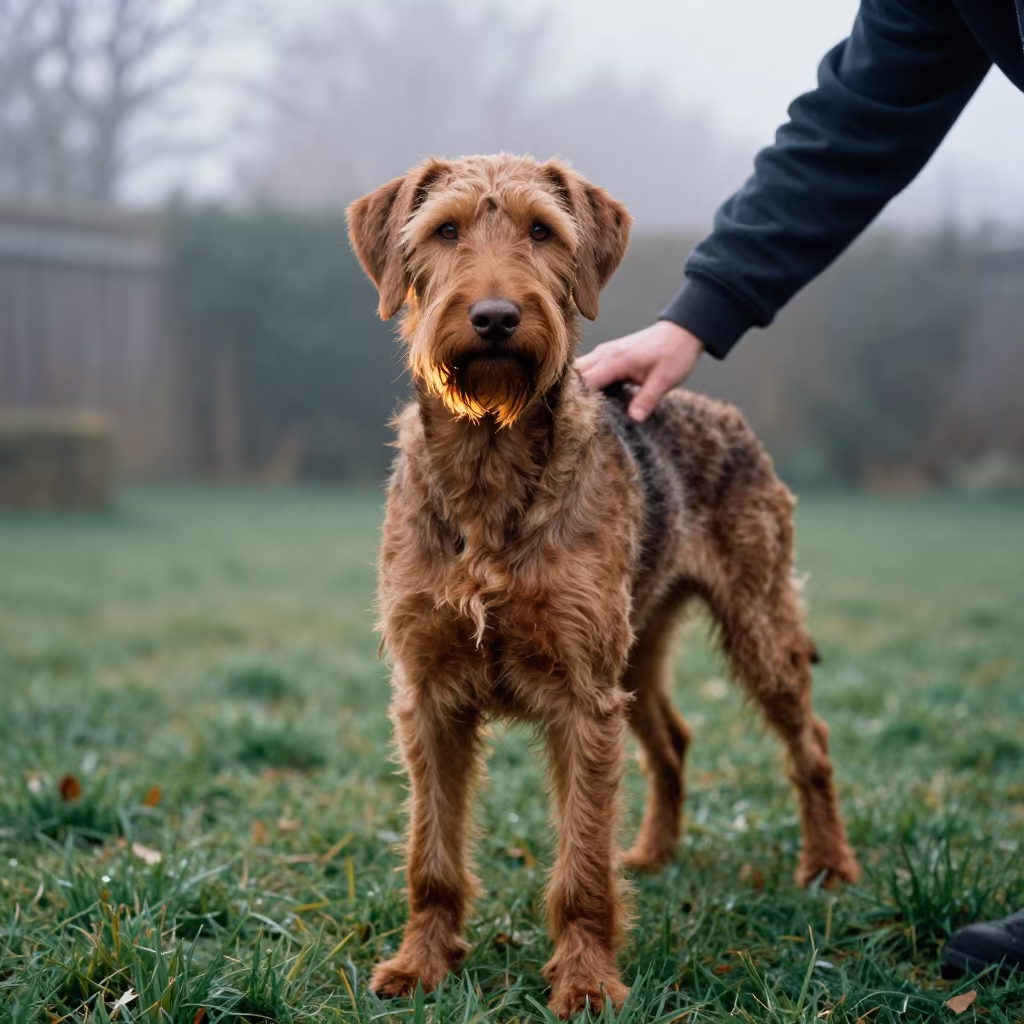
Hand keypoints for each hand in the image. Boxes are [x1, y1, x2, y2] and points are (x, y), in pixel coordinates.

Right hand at [576, 321, 703, 421]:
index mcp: (615, 360)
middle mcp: (604, 354)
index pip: (584, 383)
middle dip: (571, 396)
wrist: (682, 331)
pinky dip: (583, 382)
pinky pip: (587, 368)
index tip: (578, 420)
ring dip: (576, 388)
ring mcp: (604, 352)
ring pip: (577, 371)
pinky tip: (591, 398)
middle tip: (574, 418)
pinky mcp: (607, 354)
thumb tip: (634, 420)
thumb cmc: (674, 354)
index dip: (577, 401)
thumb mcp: (665, 380)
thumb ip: (647, 399)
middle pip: (573, 376)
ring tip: (580, 410)